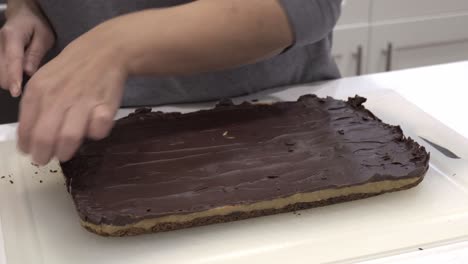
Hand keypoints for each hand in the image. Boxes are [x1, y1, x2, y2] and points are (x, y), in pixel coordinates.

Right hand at [0, 2, 54, 96]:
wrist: (22, 15)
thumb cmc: (36, 25)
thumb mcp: (44, 37)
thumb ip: (36, 54)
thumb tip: (29, 72)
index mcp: (12, 36)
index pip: (13, 60)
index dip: (14, 78)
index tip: (16, 92)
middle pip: (1, 71)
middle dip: (13, 82)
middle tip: (29, 85)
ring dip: (9, 80)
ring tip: (23, 78)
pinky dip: (6, 76)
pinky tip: (16, 76)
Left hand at [17, 24, 127, 164]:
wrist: (104, 51)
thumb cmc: (71, 69)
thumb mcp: (44, 79)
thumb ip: (35, 105)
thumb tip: (29, 138)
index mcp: (38, 91)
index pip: (26, 128)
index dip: (27, 146)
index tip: (30, 152)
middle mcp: (58, 97)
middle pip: (45, 138)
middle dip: (43, 155)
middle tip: (45, 160)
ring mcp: (82, 102)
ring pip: (69, 139)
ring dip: (65, 152)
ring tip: (64, 154)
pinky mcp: (105, 107)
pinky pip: (98, 132)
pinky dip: (94, 135)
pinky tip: (91, 130)